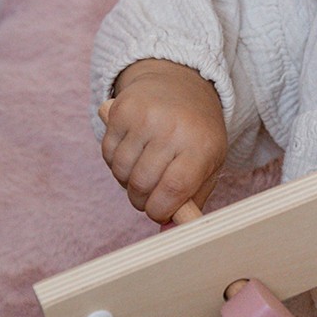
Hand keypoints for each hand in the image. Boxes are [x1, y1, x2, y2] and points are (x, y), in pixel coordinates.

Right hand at [99, 59, 227, 222]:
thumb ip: (191, 200)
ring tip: (144, 170)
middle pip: (143, 184)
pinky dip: (116, 162)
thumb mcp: (208, 164)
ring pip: (121, 171)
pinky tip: (133, 152)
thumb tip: (167, 232)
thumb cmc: (197, 133)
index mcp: (201, 144)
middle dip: (142, 200)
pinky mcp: (121, 110)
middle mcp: (173, 128)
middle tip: (150, 195)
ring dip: (127, 181)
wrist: (180, 84)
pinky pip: (108, 154)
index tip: (159, 214)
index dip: (161, 210)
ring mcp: (145, 116)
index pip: (174, 188)